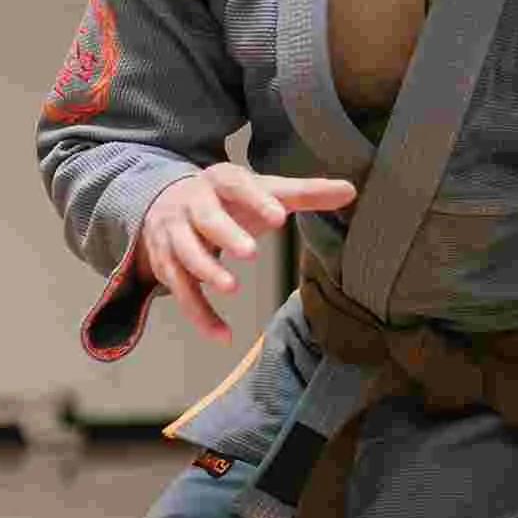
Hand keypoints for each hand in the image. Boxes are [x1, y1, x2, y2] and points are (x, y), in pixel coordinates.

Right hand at [136, 163, 356, 343]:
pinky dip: (200, 315)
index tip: (279, 216)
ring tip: (232, 287)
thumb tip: (351, 191)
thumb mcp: (265, 190)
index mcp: (221, 181)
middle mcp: (192, 205)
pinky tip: (222, 335)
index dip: (256, 199)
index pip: (237, 185)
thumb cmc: (231, 199)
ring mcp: (174, 235)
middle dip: (227, 235)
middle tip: (252, 252)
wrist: (166, 201)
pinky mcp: (166, 265)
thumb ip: (305, 193)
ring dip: (207, 271)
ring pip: (185, 254)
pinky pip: (181, 292)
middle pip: (206, 219)